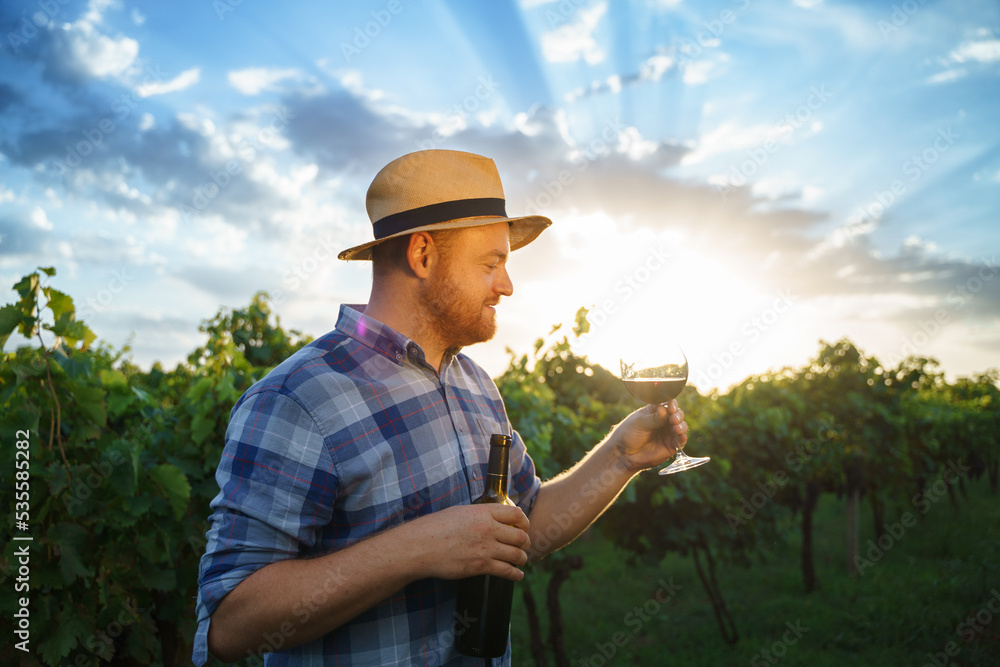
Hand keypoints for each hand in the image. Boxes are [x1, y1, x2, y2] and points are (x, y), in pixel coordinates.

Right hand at [403, 504, 530, 581]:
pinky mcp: (481, 566)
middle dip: (525, 542)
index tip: (524, 527)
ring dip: (522, 558)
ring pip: (517, 554)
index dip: (524, 521)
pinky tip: (516, 575)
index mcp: (483, 512)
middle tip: (524, 546)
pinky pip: (507, 571)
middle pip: (520, 536)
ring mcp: (486, 548)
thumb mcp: (460, 512)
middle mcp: (488, 528)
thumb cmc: (435, 528)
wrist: (421, 546)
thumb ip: (479, 515)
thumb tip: (492, 518)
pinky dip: (515, 574)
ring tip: (520, 560)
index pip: (516, 514)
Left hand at [613, 399, 688, 472]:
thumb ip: (653, 418)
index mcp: (656, 411)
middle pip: (677, 414)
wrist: (623, 453)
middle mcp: (664, 421)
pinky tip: (681, 436)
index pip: (668, 404)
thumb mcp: (639, 422)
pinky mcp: (671, 446)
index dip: (672, 405)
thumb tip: (664, 409)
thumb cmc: (628, 433)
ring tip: (676, 428)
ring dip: (682, 426)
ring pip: (682, 426)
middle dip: (678, 415)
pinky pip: (681, 441)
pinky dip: (683, 438)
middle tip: (673, 419)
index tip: (671, 408)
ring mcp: (668, 433)